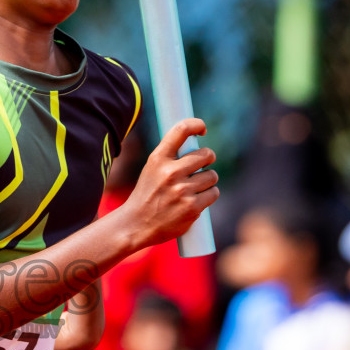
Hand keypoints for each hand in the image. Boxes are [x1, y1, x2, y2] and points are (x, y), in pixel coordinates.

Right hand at [113, 119, 217, 251]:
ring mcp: (182, 191)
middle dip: (208, 158)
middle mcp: (170, 172)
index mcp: (158, 158)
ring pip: (212, 176)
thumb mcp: (152, 169)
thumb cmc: (147, 194)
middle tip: (203, 164)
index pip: (181, 130)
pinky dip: (209, 196)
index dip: (196, 124)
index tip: (202, 129)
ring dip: (208, 180)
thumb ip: (170, 157)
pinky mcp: (192, 207)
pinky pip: (213, 193)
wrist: (136, 224)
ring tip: (195, 187)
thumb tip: (195, 144)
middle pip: (206, 155)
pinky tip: (197, 200)